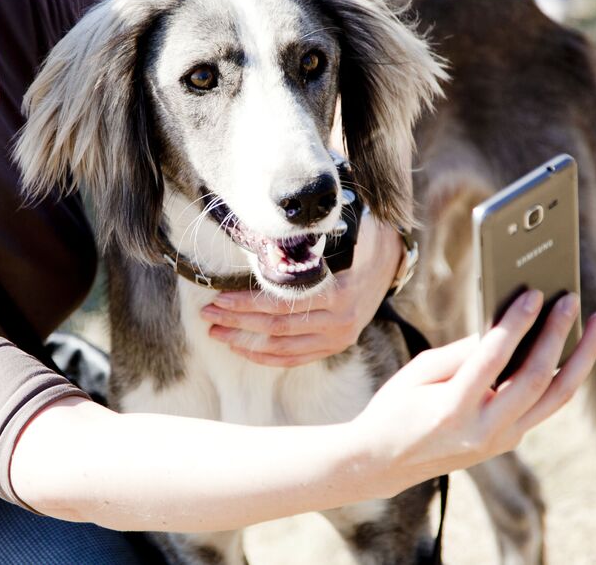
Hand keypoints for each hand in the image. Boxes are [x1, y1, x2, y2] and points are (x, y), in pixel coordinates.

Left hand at [199, 214, 401, 366]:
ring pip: (282, 347)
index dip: (246, 303)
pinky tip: (241, 349)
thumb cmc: (357, 243)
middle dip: (237, 321)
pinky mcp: (334, 347)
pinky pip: (295, 359)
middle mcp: (339, 322)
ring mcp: (337, 339)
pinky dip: (266, 357)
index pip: (281, 303)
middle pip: (276, 327)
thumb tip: (267, 237)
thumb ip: (309, 244)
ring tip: (216, 332)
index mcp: (338, 293)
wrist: (389, 264)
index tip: (217, 297)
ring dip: (244, 341)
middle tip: (207, 314)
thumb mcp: (341, 236)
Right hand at [350, 289, 595, 496]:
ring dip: (582, 358)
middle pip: (536, 379)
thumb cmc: (397, 407)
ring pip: (556, 398)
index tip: (535, 293)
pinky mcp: (509, 441)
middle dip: (558, 334)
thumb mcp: (419, 372)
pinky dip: (563, 373)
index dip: (517, 323)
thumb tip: (504, 327)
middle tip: (571, 299)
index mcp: (452, 409)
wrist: (387, 461)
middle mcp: (484, 430)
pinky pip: (545, 405)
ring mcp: (501, 441)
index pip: (494, 359)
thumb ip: (463, 352)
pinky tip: (573, 347)